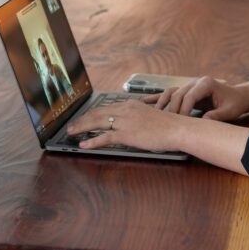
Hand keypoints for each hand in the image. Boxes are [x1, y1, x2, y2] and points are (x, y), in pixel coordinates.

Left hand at [66, 100, 186, 152]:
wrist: (177, 128)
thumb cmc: (167, 125)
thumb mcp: (149, 116)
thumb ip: (136, 117)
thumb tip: (128, 124)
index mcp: (130, 105)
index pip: (105, 108)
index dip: (91, 113)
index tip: (83, 118)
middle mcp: (125, 110)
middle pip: (97, 113)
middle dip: (82, 119)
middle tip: (71, 125)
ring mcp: (125, 122)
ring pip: (97, 123)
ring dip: (82, 127)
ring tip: (71, 133)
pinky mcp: (127, 134)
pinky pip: (105, 137)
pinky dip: (92, 141)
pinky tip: (84, 144)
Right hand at [148, 76, 248, 120]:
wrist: (238, 96)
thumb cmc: (234, 104)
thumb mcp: (229, 111)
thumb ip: (217, 116)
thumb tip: (204, 122)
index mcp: (206, 83)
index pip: (189, 96)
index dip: (183, 110)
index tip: (181, 123)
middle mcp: (195, 82)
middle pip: (177, 94)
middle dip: (172, 109)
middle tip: (168, 124)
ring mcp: (189, 85)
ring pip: (170, 92)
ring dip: (161, 103)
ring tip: (153, 114)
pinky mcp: (186, 90)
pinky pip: (170, 93)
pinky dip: (158, 97)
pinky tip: (146, 101)